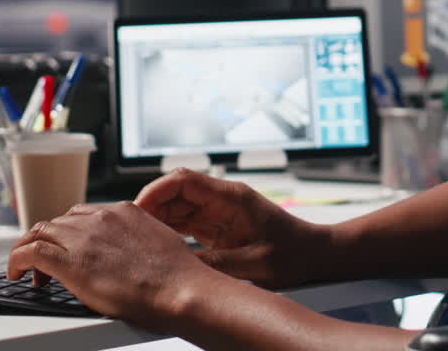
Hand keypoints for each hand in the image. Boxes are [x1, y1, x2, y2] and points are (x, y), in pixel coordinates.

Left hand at [7, 201, 214, 329]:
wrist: (179, 289)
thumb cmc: (177, 275)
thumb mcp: (158, 242)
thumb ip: (137, 240)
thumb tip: (130, 254)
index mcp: (124, 211)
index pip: (83, 214)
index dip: (69, 232)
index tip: (66, 246)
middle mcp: (101, 218)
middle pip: (59, 220)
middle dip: (49, 240)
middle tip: (45, 264)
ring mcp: (84, 238)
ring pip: (40, 231)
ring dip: (29, 248)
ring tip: (25, 268)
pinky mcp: (70, 262)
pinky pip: (31, 253)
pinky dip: (17, 260)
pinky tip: (15, 272)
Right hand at [135, 168, 328, 287]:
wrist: (315, 254)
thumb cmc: (294, 253)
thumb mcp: (254, 263)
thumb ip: (216, 264)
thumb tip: (178, 267)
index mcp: (231, 197)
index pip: (184, 180)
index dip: (155, 191)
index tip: (137, 210)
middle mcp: (222, 200)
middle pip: (175, 192)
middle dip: (150, 208)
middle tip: (131, 233)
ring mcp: (219, 212)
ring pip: (177, 208)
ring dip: (157, 221)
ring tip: (139, 242)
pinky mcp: (218, 227)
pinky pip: (186, 223)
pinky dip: (169, 232)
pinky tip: (157, 247)